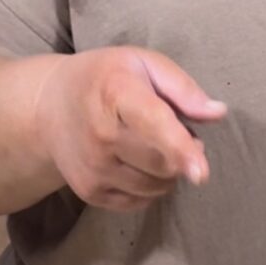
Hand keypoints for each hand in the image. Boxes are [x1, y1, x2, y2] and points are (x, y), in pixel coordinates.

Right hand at [33, 46, 226, 210]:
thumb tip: (217, 113)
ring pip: (156, 185)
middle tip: (174, 129)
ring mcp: (92, 168)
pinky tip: (137, 161)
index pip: (154, 124)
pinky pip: (140, 201)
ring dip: (169, 171)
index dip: (180, 148)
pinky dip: (150, 185)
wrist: (47, 107)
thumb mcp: (143, 63)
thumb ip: (182, 87)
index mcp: (117, 93)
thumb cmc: (106, 78)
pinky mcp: (89, 191)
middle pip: (163, 162)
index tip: (201, 172)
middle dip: (182, 152)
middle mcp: (101, 135)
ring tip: (153, 144)